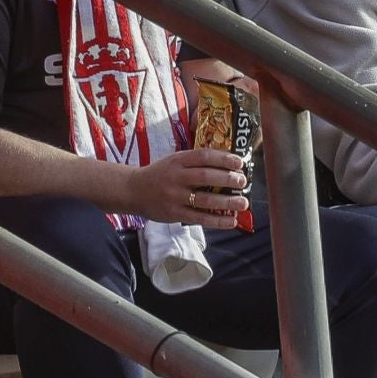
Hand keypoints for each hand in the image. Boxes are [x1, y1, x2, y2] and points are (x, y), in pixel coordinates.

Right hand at [122, 148, 247, 229]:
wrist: (133, 190)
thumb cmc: (160, 174)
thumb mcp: (174, 161)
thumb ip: (195, 163)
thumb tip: (226, 166)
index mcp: (178, 160)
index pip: (204, 156)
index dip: (223, 158)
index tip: (239, 162)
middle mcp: (176, 177)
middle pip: (206, 177)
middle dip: (228, 179)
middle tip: (243, 181)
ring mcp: (175, 197)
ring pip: (205, 200)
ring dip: (227, 202)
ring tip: (243, 202)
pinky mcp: (174, 214)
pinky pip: (199, 219)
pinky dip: (217, 220)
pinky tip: (231, 221)